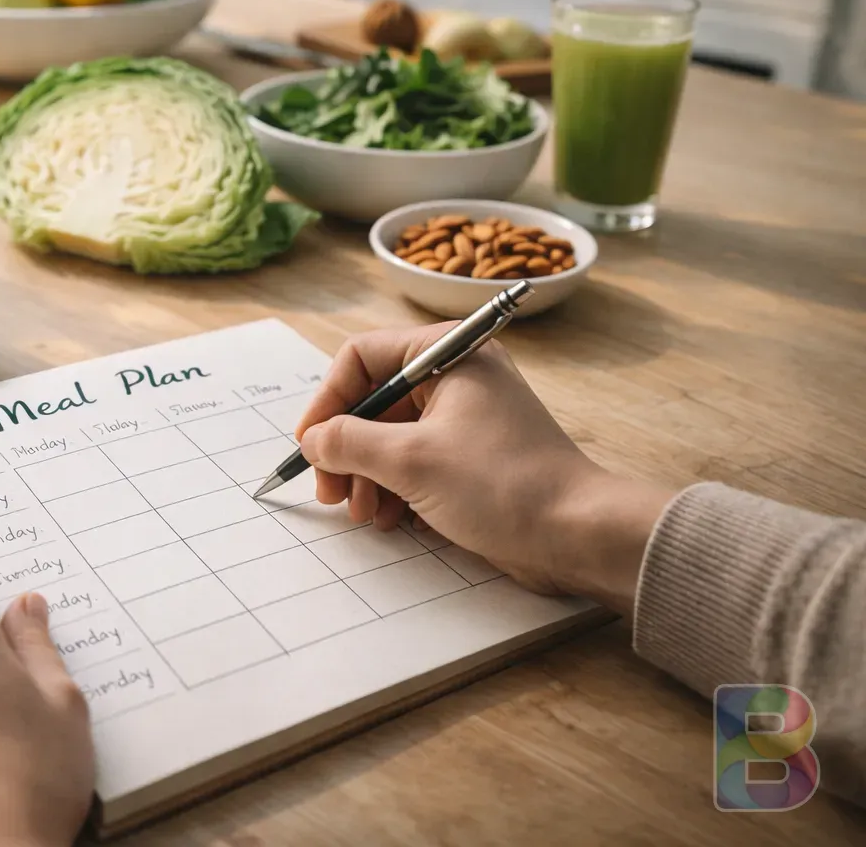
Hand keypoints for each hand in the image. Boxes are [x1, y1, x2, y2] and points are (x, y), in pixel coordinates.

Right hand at [296, 325, 671, 613]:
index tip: (309, 444)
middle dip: (346, 449)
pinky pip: (416, 462)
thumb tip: (313, 439)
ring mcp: (466, 418)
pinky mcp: (473, 458)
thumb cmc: (505, 484)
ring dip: (366, 476)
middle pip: (374, 401)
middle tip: (330, 492)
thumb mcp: (410, 460)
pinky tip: (389, 519)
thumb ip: (349, 443)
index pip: (363, 358)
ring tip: (363, 514)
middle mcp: (458, 376)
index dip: (328, 401)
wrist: (579, 534)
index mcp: (450, 353)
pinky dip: (394, 488)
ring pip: (391, 437)